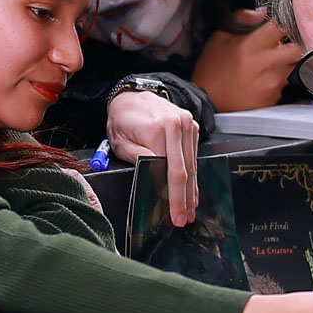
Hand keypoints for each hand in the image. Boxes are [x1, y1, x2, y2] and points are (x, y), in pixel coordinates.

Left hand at [106, 89, 200, 226]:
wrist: (134, 94)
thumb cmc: (123, 118)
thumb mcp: (119, 139)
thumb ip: (135, 155)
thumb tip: (151, 171)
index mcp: (156, 128)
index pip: (167, 170)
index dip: (171, 196)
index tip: (172, 214)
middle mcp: (176, 124)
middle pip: (184, 170)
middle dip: (184, 198)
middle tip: (183, 219)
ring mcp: (187, 124)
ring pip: (192, 164)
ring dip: (191, 190)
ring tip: (190, 210)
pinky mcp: (192, 126)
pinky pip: (194, 155)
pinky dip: (193, 175)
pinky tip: (192, 191)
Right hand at [190, 11, 303, 112]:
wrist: (206, 102)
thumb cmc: (211, 70)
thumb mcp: (219, 37)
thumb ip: (242, 18)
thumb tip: (261, 13)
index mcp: (254, 44)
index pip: (280, 27)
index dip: (276, 29)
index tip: (271, 33)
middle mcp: (267, 63)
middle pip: (295, 49)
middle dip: (287, 48)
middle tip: (275, 51)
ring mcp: (273, 83)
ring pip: (292, 69)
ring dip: (284, 66)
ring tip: (266, 69)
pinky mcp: (273, 99)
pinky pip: (284, 87)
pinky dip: (277, 84)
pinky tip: (261, 83)